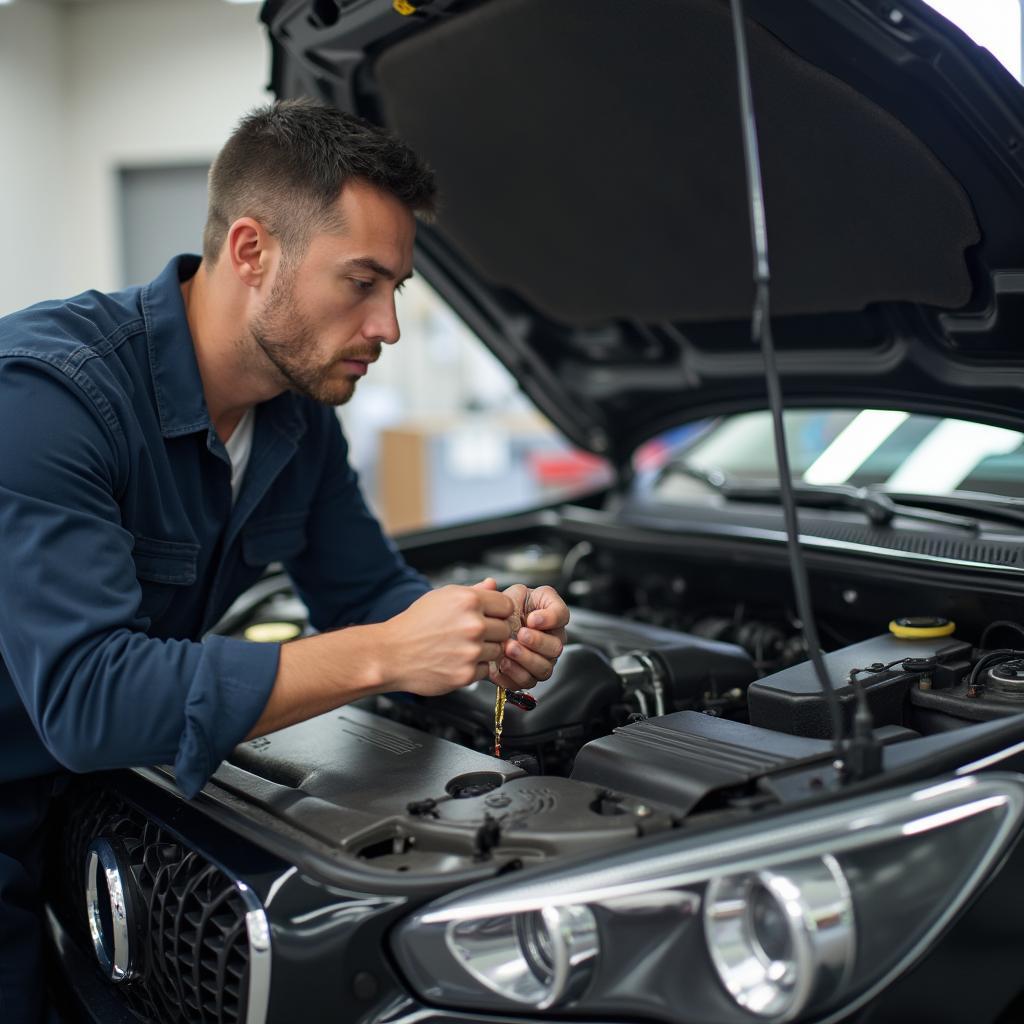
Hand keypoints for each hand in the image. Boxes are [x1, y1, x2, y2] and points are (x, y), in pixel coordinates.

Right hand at [378, 581, 514, 696]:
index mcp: (468, 601)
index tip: (490, 616)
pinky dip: (474, 668)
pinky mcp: (466, 674)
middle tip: (472, 634)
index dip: (499, 611)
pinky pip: (485, 670)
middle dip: (493, 632)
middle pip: (505, 629)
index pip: (507, 605)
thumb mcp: (441, 597)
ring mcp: (471, 651)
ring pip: (498, 651)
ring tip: (461, 647)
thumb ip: (472, 591)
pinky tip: (456, 660)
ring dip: (485, 651)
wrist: (391, 653)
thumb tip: (492, 584)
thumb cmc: (414, 624)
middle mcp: (473, 625)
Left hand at [484, 582, 568, 689]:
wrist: (489, 635)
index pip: (561, 615)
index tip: (532, 618)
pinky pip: (526, 682)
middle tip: (521, 634)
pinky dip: (513, 675)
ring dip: (526, 659)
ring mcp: (541, 660)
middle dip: (537, 642)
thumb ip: (505, 591)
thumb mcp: (508, 596)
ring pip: (544, 668)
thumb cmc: (504, 614)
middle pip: (556, 647)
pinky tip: (501, 665)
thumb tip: (491, 584)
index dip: (550, 618)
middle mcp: (550, 640)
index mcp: (549, 616)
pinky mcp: (526, 676)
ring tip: (508, 650)